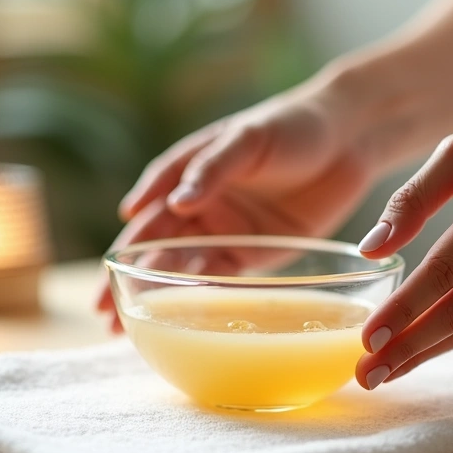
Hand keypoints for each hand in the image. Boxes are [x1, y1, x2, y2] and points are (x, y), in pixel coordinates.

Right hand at [96, 80, 377, 327]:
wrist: (349, 138)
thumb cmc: (293, 125)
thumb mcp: (249, 138)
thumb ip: (213, 169)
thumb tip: (176, 204)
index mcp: (190, 170)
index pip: (151, 207)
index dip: (130, 237)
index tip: (112, 265)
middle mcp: (202, 203)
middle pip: (156, 245)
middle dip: (130, 278)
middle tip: (103, 313)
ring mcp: (227, 229)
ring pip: (183, 266)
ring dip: (159, 295)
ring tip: (128, 327)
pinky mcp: (255, 252)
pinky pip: (222, 277)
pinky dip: (200, 297)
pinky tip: (181, 318)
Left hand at [353, 96, 452, 388]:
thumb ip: (413, 198)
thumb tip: (370, 248)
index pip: (443, 273)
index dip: (404, 311)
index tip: (367, 339)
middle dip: (409, 350)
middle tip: (366, 376)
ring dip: (427, 353)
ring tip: (382, 372)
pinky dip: (452, 334)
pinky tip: (419, 345)